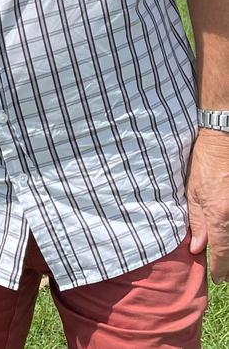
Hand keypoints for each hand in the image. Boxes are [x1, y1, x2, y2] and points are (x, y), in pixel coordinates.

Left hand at [187, 128, 228, 282]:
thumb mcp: (192, 191)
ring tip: (226, 262)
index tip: (218, 279)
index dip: (220, 268)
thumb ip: (197, 221)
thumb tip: (197, 247)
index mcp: (219, 212)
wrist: (222, 140)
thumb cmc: (204, 163)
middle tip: (224, 275)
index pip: (221, 250)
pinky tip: (228, 240)